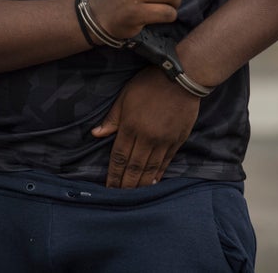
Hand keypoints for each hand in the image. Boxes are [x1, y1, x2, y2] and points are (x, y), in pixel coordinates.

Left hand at [91, 66, 200, 187]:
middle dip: (126, 184)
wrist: (182, 78)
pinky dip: (159, 173)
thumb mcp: (125, 97)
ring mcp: (164, 140)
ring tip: (135, 195)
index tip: (109, 188)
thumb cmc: (149, 84)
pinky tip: (153, 182)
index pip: (119, 157)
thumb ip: (112, 119)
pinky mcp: (177, 140)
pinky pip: (166, 161)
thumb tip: (95, 133)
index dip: (113, 174)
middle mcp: (147, 138)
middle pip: (134, 167)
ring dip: (142, 183)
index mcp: (130, 127)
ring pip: (151, 168)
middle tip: (120, 197)